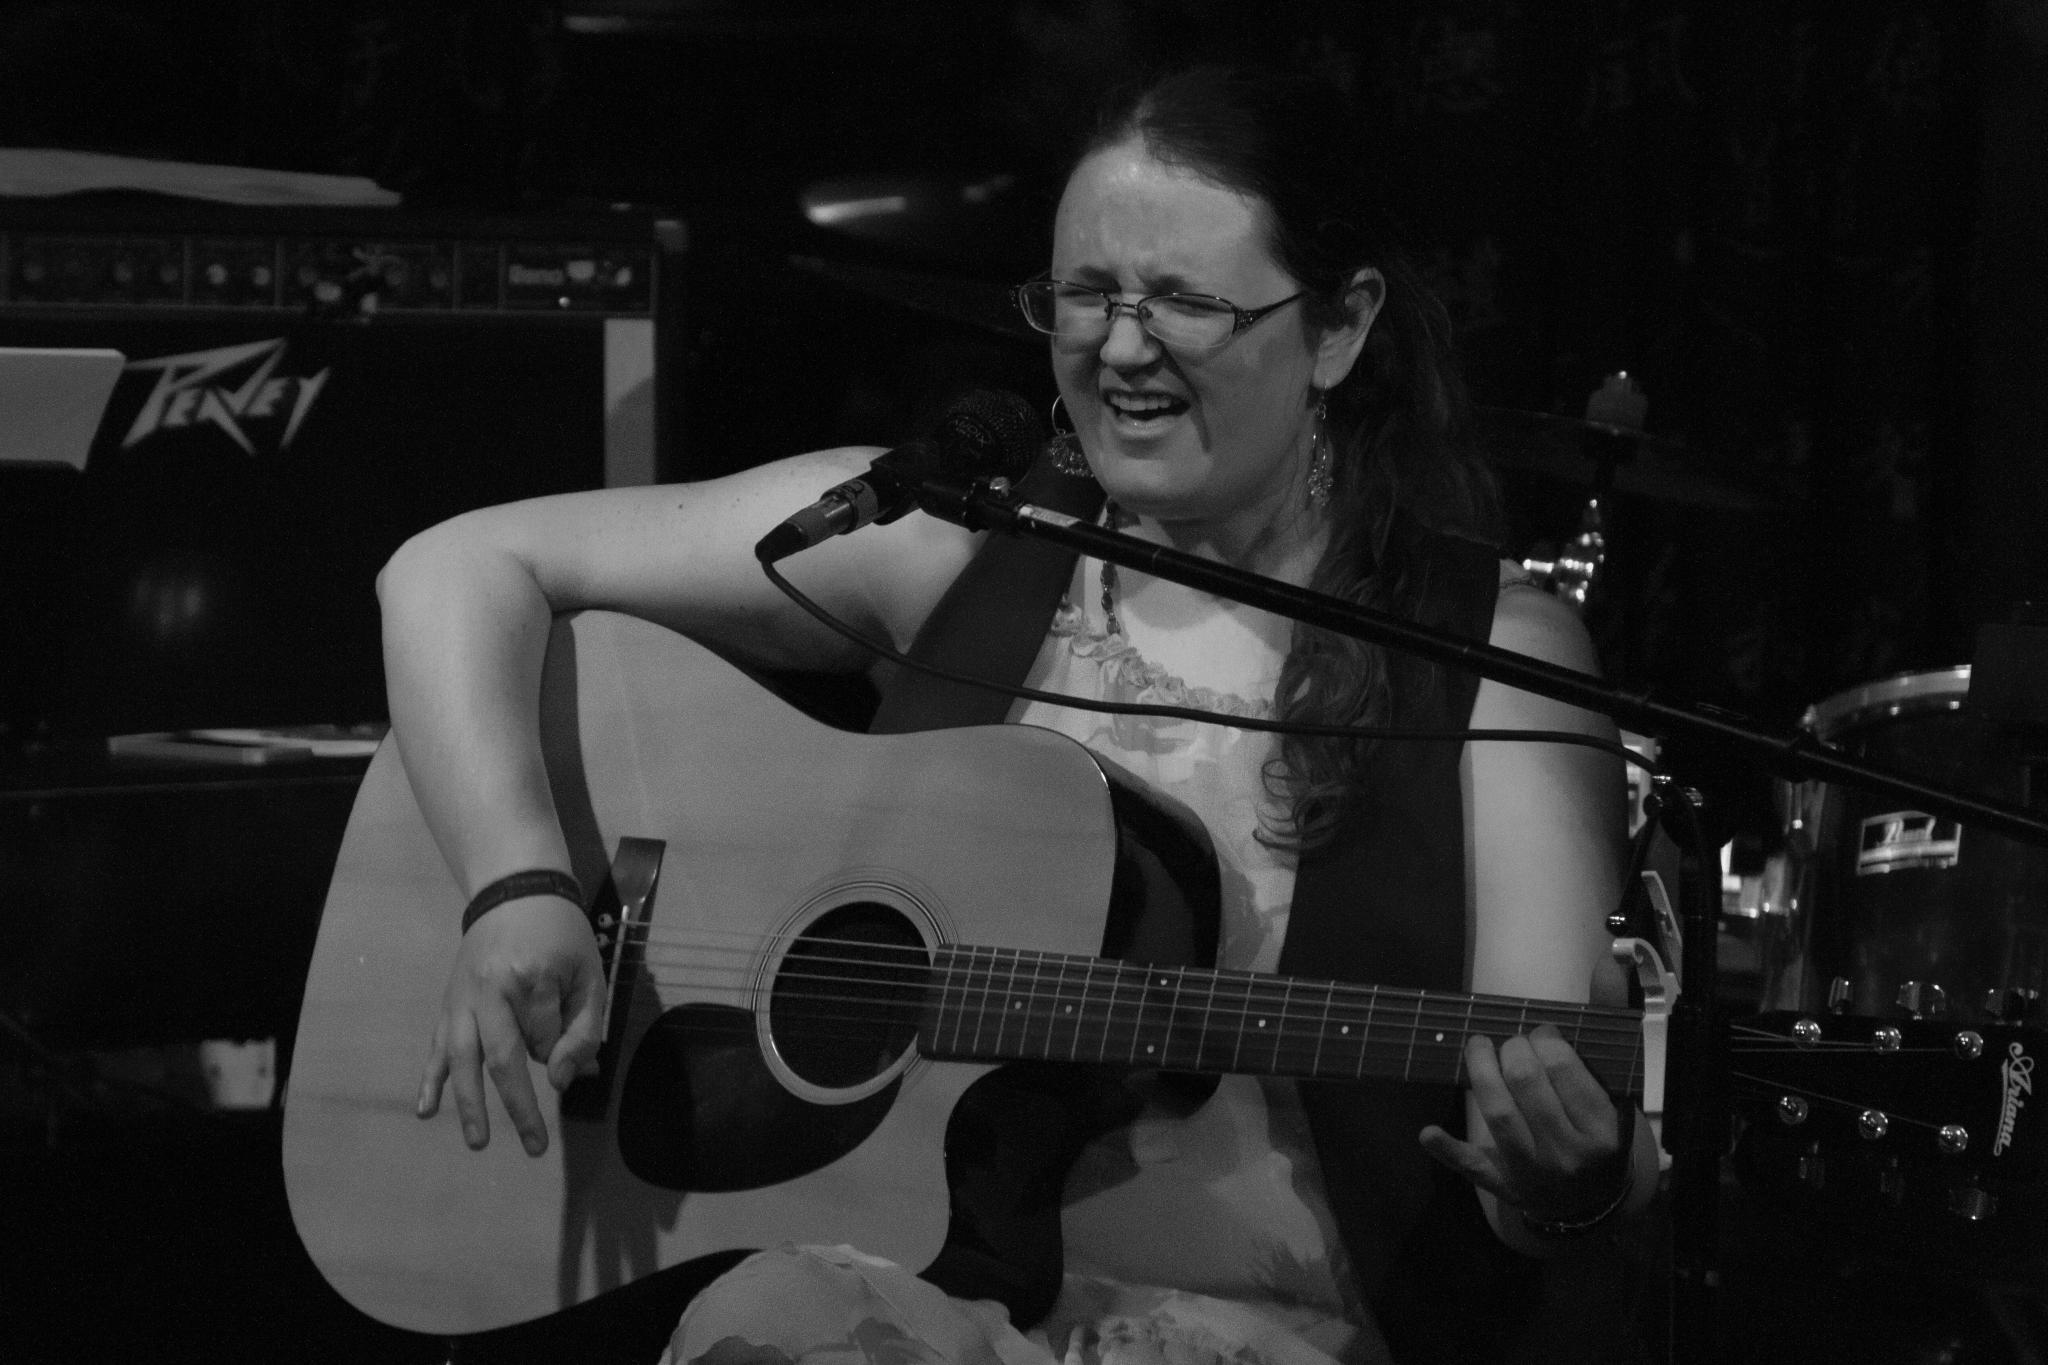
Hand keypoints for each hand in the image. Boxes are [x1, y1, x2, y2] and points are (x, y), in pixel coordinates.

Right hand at [415, 895, 605, 1155]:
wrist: (517, 891)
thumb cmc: (562, 936)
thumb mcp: (589, 974)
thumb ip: (582, 1029)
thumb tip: (560, 1083)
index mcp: (533, 977)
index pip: (547, 1037)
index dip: (561, 1050)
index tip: (569, 1044)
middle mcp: (492, 990)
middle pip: (502, 1058)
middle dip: (519, 1106)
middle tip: (535, 1147)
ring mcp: (463, 999)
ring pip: (464, 1059)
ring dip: (469, 1105)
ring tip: (478, 1142)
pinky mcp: (447, 1004)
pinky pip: (436, 1046)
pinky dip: (429, 1080)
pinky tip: (424, 1111)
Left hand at [1418, 1023, 1627, 1220]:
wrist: (1590, 1203)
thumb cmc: (1596, 1142)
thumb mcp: (1614, 1114)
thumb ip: (1590, 1076)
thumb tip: (1546, 1032)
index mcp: (1601, 1131)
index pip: (1563, 1068)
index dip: (1545, 1040)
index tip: (1540, 1033)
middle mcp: (1567, 1153)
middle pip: (1526, 1082)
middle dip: (1513, 1049)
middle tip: (1512, 1043)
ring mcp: (1532, 1172)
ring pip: (1499, 1112)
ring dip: (1482, 1070)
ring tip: (1479, 1046)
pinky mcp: (1503, 1184)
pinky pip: (1472, 1166)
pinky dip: (1447, 1149)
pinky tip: (1429, 1132)